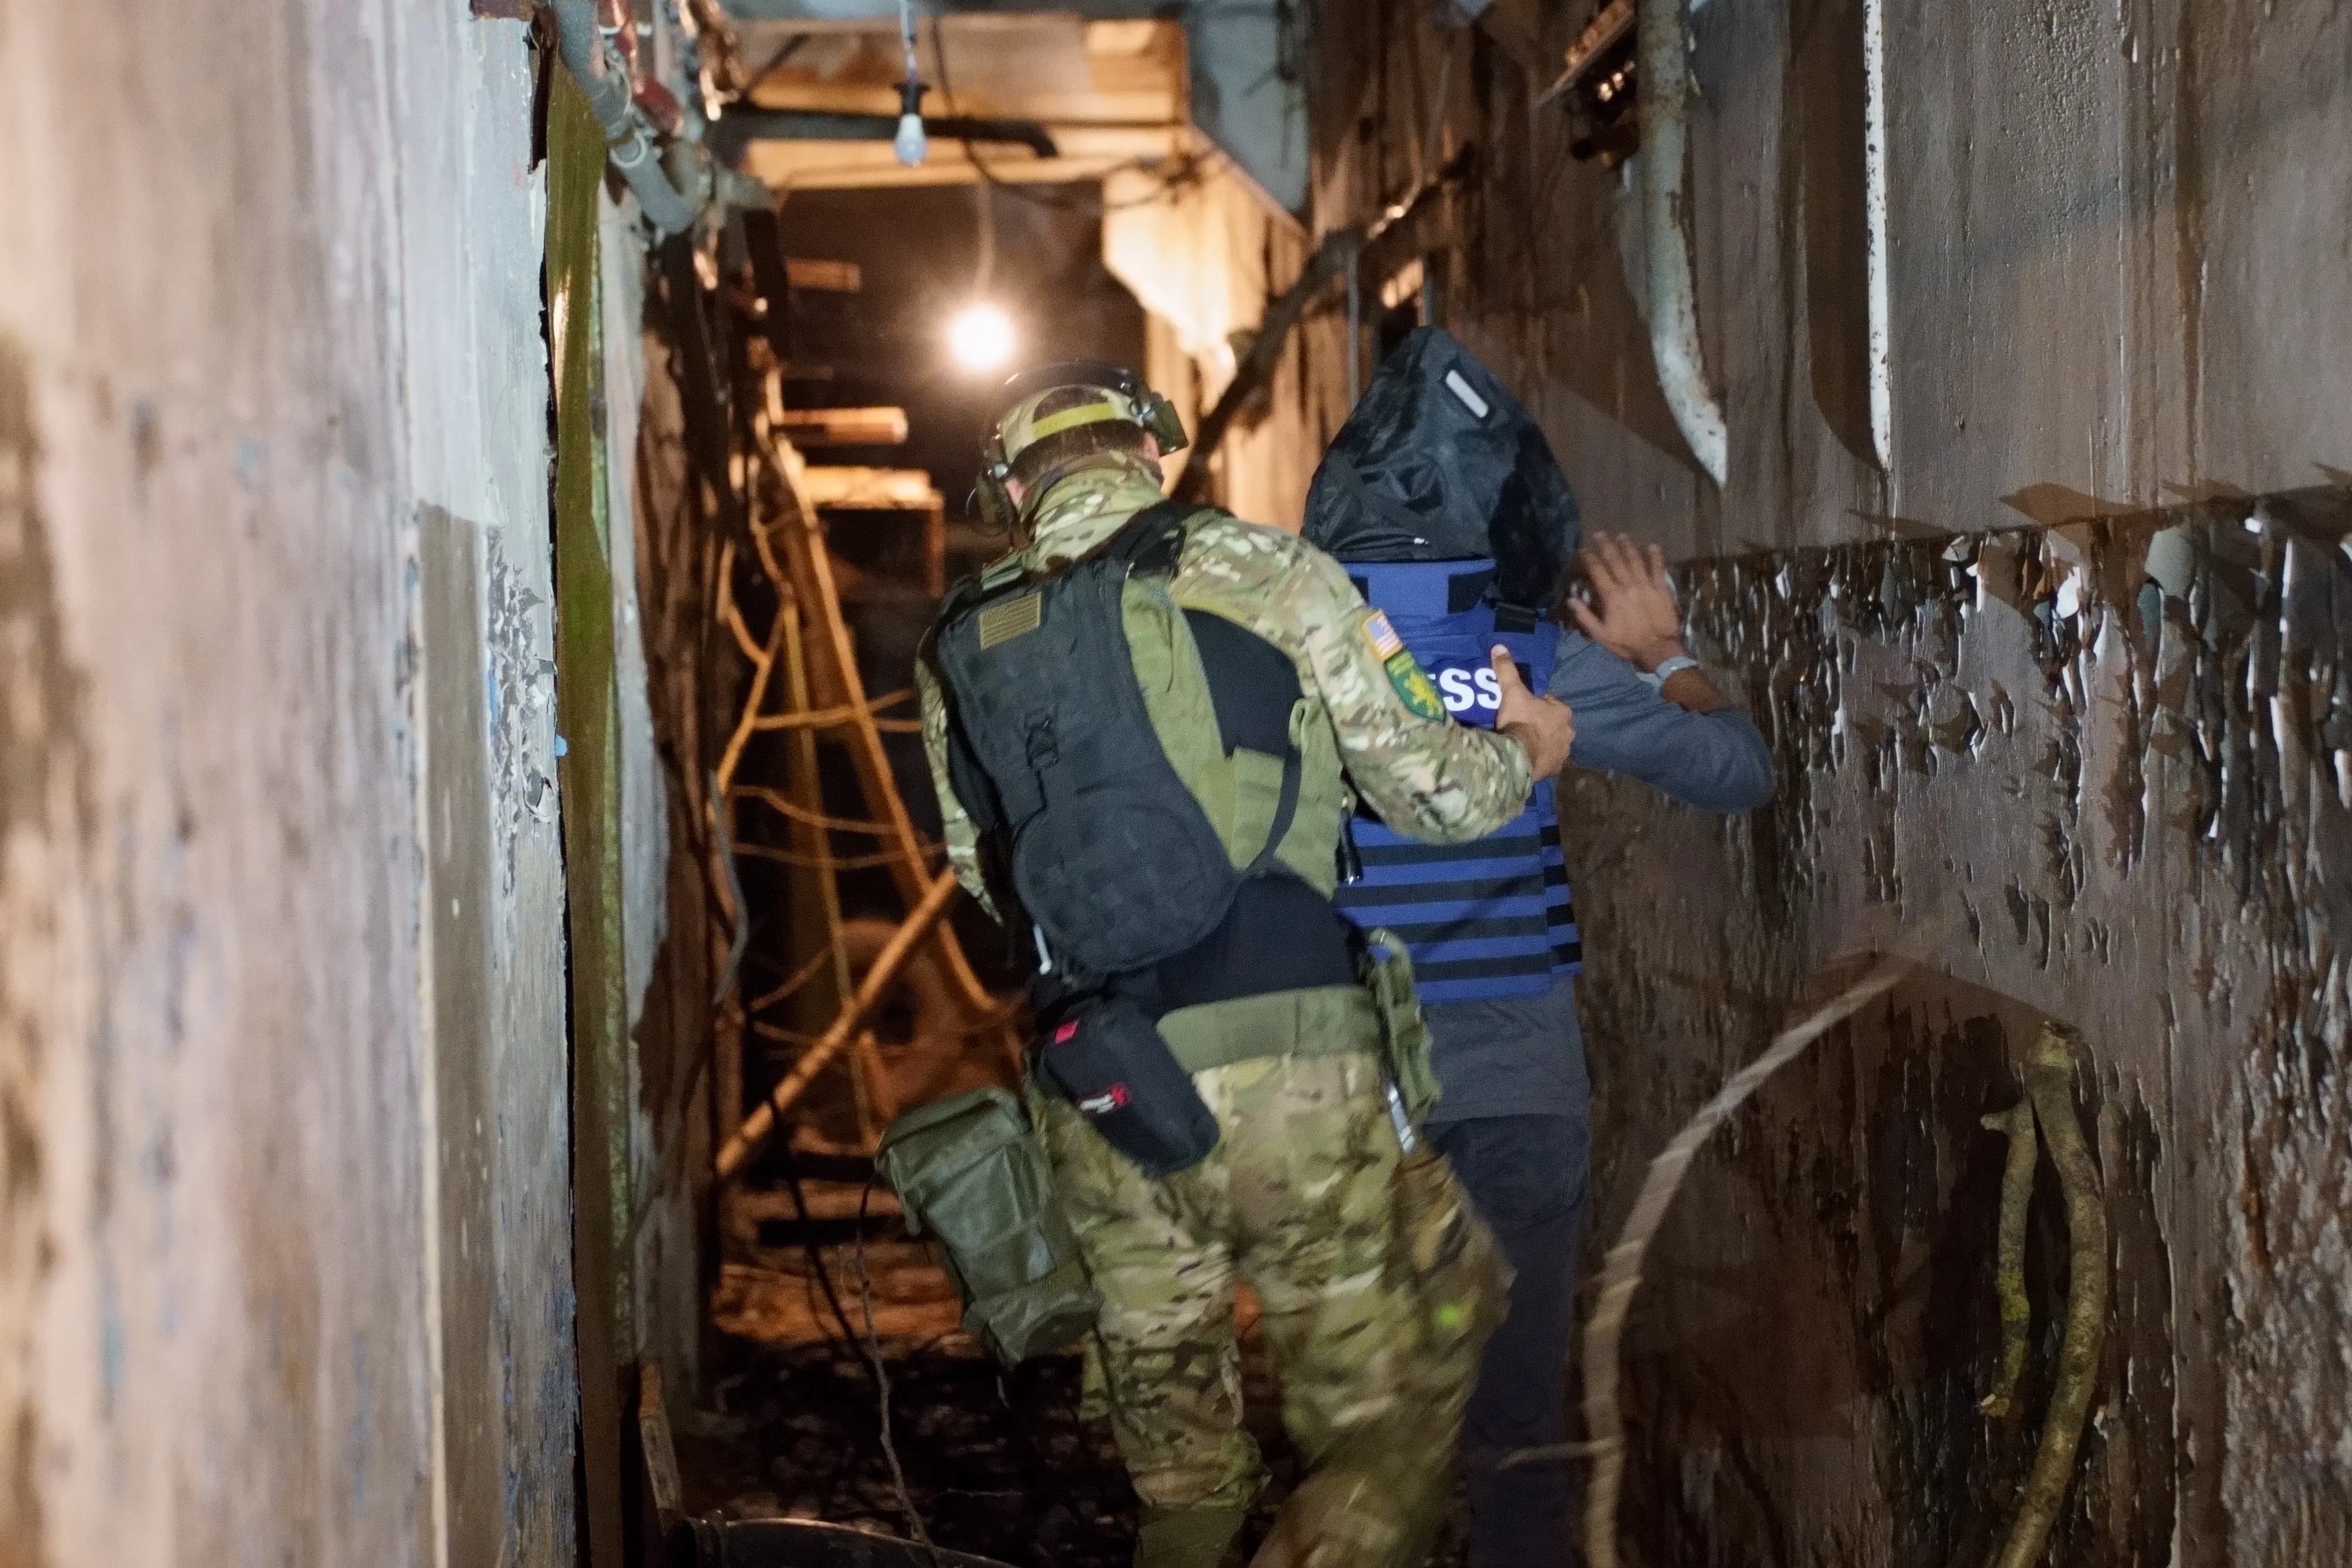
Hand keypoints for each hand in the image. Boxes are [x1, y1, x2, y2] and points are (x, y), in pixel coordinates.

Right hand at [1491, 645, 1573, 777]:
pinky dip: (1541, 758)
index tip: (1521, 707)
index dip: (1535, 704)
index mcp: (1563, 711)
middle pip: (1553, 723)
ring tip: (1523, 742)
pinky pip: (1549, 760)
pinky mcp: (1556, 768)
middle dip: (1541, 724)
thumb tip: (1499, 646)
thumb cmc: (1520, 721)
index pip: (1550, 703)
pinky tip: (1527, 757)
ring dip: (1542, 741)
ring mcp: (1563, 751)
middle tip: (1521, 725)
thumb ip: (1507, 670)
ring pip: (1552, 742)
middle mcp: (1569, 731)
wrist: (1519, 757)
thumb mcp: (1512, 692)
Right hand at [1568, 531, 1686, 672]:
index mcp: (1612, 596)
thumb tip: (1571, 600)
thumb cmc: (1627, 644)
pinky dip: (1655, 556)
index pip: (1598, 571)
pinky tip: (1652, 546)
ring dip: (1628, 546)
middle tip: (1600, 534)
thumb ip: (1585, 617)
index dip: (1590, 558)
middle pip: (1615, 560)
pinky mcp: (1662, 589)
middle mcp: (1628, 586)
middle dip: (1606, 545)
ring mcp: (1646, 585)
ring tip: (1622, 536)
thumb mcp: (1600, 635)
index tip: (1584, 550)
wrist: (1658, 650)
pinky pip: (1658, 568)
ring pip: (1635, 560)